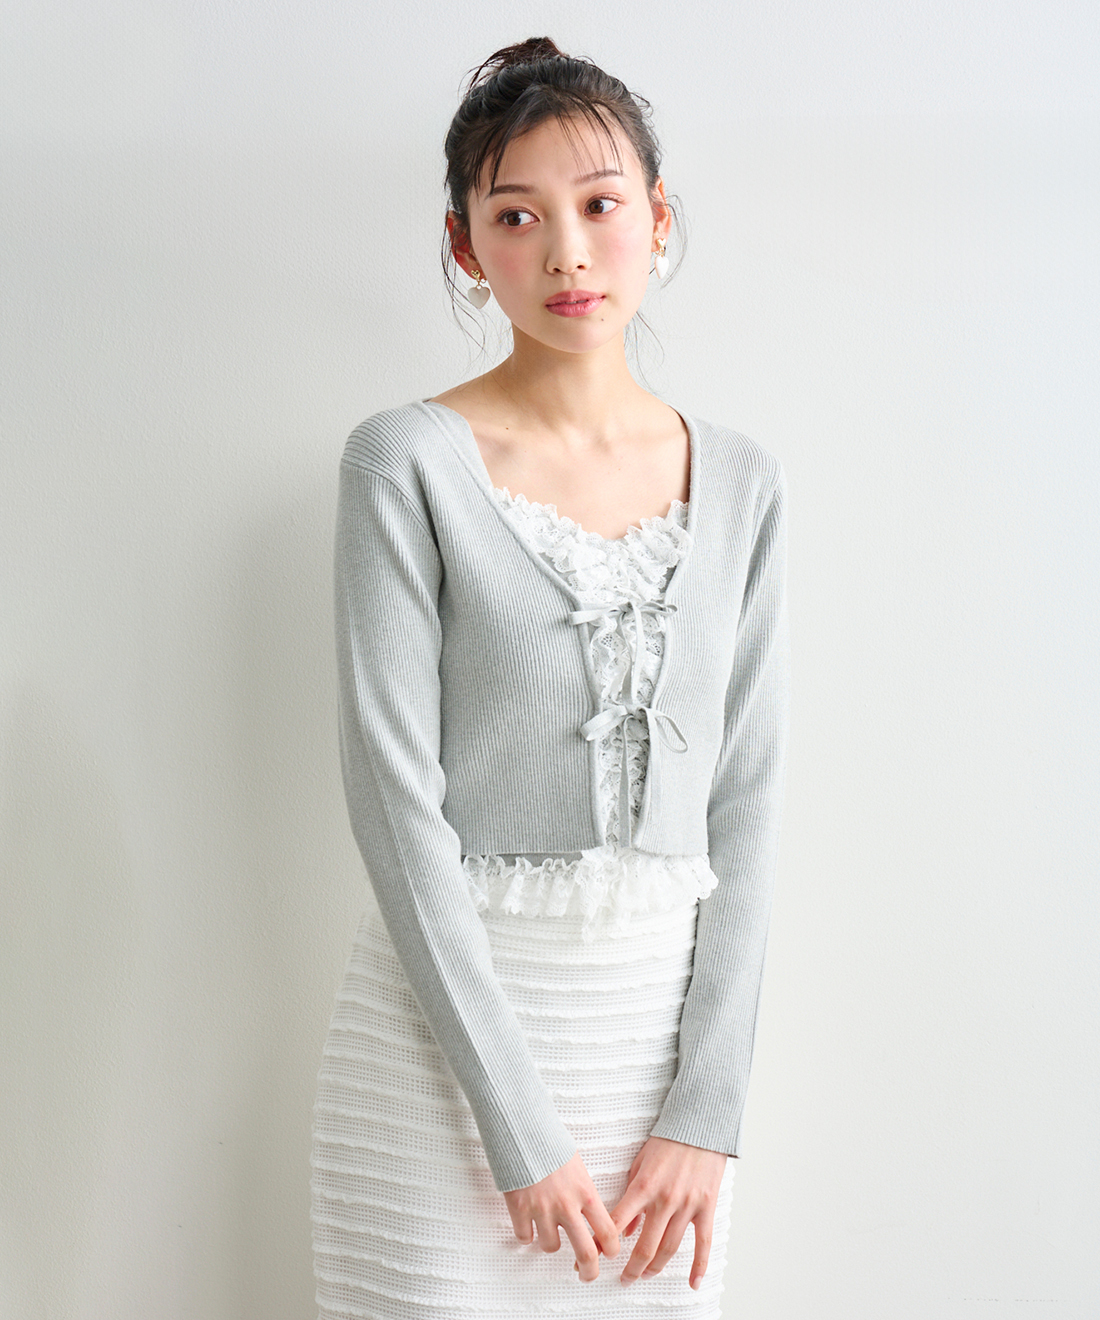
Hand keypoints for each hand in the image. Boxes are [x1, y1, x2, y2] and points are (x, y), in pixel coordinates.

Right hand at [503, 1151, 620, 1281]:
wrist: (522, 1130)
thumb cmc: (550, 1144)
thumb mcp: (578, 1167)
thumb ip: (584, 1193)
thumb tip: (589, 1215)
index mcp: (586, 1192)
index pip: (608, 1231)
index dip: (612, 1249)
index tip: (610, 1253)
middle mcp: (567, 1205)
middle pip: (585, 1252)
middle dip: (589, 1271)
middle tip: (587, 1275)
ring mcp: (542, 1209)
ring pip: (551, 1247)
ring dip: (551, 1242)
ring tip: (549, 1231)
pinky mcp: (519, 1209)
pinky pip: (524, 1238)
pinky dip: (526, 1234)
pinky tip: (528, 1223)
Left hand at [610, 1136, 727, 1289]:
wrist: (698, 1127)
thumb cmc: (666, 1143)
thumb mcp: (639, 1164)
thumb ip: (631, 1197)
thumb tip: (626, 1230)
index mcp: (643, 1187)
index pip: (617, 1223)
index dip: (602, 1245)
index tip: (592, 1257)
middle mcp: (664, 1199)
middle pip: (645, 1247)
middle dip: (631, 1268)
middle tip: (623, 1278)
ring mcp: (687, 1205)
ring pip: (669, 1248)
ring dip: (655, 1268)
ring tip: (645, 1275)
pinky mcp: (706, 1207)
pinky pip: (703, 1243)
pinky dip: (699, 1266)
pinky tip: (692, 1283)